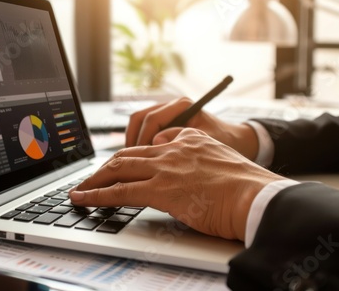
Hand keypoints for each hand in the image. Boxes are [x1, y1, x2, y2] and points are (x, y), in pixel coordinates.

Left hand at [70, 128, 284, 240]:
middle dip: (107, 166)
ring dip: (96, 178)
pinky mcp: (160, 190)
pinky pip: (119, 191)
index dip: (133, 155)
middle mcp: (172, 149)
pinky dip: (97, 195)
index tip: (124, 164)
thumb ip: (199, 153)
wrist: (256, 196)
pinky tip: (84, 197)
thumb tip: (181, 158)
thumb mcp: (222, 158)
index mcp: (188, 139)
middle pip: (129, 153)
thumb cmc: (247, 185)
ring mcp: (164, 168)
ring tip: (82, 188)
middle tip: (93, 176)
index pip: (150, 144)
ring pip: (119, 168)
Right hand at [125, 97, 259, 160]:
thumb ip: (184, 141)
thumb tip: (157, 142)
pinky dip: (139, 144)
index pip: (152, 119)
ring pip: (138, 123)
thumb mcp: (206, 143)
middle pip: (139, 118)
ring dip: (133, 142)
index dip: (142, 139)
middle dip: (133, 139)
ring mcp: (167, 113)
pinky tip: (140, 160)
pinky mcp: (165, 123)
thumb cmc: (226, 142)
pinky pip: (145, 130)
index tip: (140, 158)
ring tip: (133, 161)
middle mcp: (173, 105)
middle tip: (130, 160)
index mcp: (184, 106)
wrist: (238, 142)